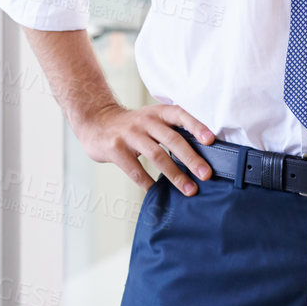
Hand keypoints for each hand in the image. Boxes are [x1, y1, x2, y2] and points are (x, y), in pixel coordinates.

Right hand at [77, 102, 216, 194]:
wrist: (95, 122)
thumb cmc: (132, 126)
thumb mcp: (151, 119)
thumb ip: (171, 130)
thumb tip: (201, 156)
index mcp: (157, 112)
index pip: (180, 114)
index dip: (196, 126)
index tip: (211, 141)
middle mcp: (145, 120)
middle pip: (171, 138)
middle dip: (191, 158)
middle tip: (206, 174)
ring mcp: (129, 134)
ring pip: (156, 155)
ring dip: (175, 174)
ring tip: (189, 189)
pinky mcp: (116, 149)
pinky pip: (136, 170)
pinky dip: (149, 183)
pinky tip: (158, 193)